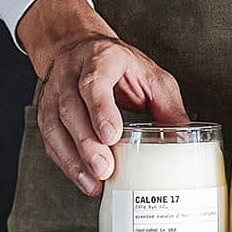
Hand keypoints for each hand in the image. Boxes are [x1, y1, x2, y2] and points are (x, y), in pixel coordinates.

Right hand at [17, 0, 188, 194]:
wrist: (85, 49)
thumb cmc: (123, 66)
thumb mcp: (153, 77)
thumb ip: (168, 106)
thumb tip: (185, 139)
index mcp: (101, 58)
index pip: (95, 81)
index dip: (101, 109)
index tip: (111, 135)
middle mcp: (72, 72)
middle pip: (71, 107)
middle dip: (87, 143)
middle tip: (104, 168)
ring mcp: (54, 91)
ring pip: (54, 124)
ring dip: (73, 158)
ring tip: (93, 181)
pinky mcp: (46, 110)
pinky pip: (50, 138)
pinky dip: (65, 161)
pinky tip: (82, 178)